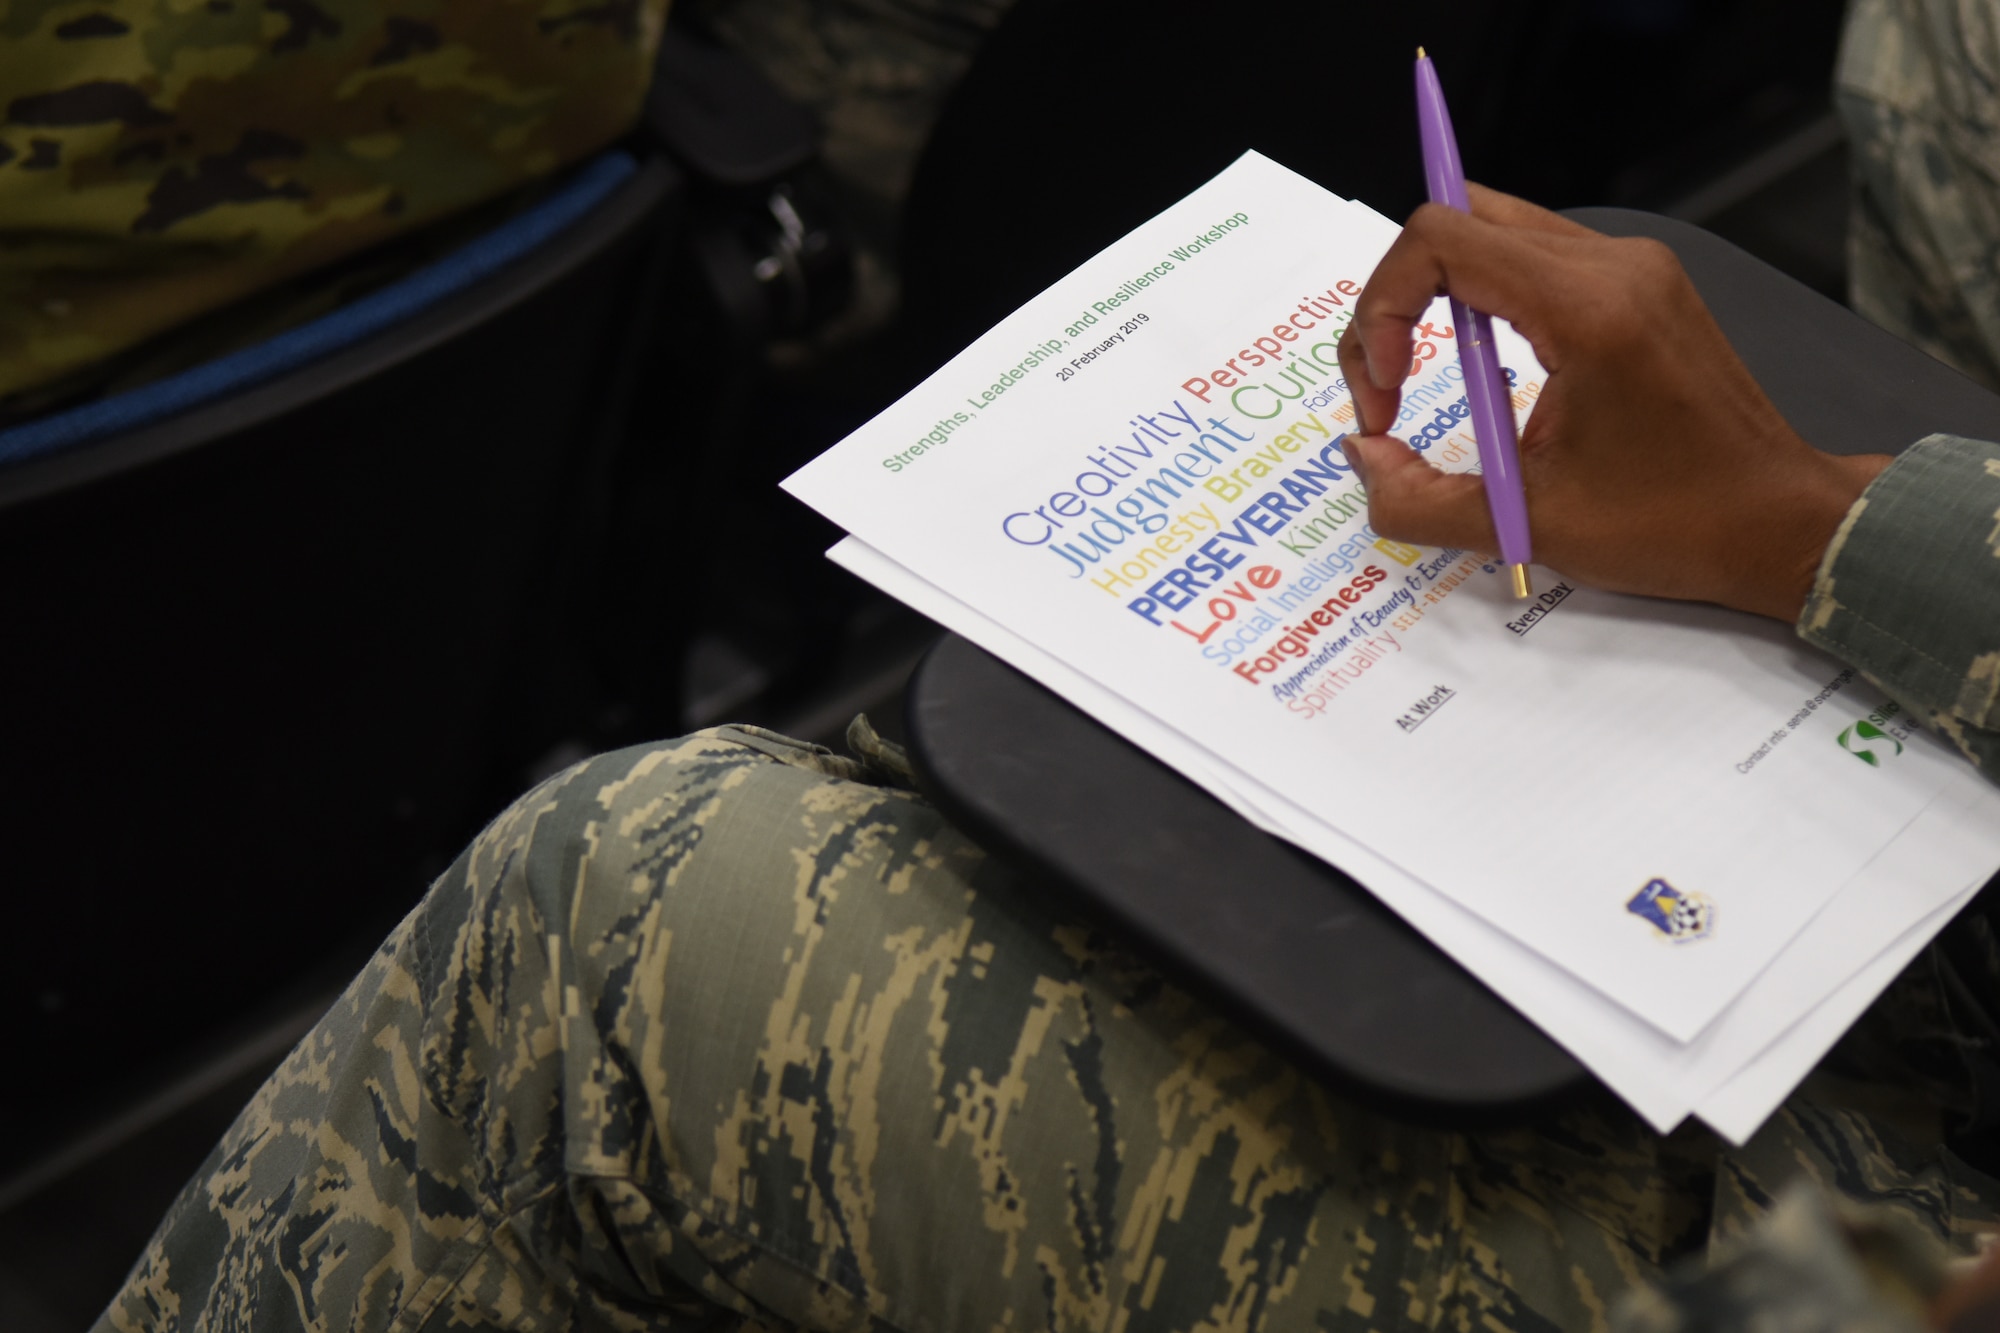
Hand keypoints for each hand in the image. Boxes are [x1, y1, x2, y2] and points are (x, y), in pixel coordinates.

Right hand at [1334, 187, 1890, 622]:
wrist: (1781, 524)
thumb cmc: (1677, 525)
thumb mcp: (1528, 525)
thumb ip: (1419, 500)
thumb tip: (1361, 458)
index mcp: (1588, 308)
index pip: (1439, 238)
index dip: (1383, 309)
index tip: (1387, 393)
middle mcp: (1613, 265)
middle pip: (1458, 217)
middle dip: (1397, 297)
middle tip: (1389, 383)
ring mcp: (1633, 267)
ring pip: (1492, 229)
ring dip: (1437, 297)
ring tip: (1428, 380)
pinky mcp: (1641, 285)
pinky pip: (1533, 256)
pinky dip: (1483, 299)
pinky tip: (1483, 373)